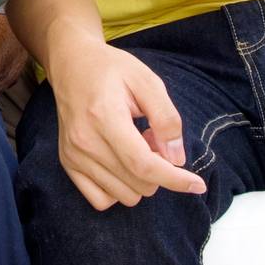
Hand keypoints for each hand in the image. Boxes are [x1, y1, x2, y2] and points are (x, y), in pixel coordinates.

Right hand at [46, 37, 206, 209]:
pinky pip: (101, 200)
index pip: (143, 164)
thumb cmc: (112, 69)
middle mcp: (84, 140)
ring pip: (124, 196)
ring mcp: (72, 154)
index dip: (175, 179)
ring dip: (140, 179)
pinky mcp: (67, 162)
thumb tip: (176, 159)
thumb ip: (166, 118)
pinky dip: (119, 189)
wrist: (72, 64)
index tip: (197, 184)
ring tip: (135, 147)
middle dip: (159, 169)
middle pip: (138, 183)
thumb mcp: (147, 81)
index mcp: (104, 116)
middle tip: (152, 139)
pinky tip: (121, 164)